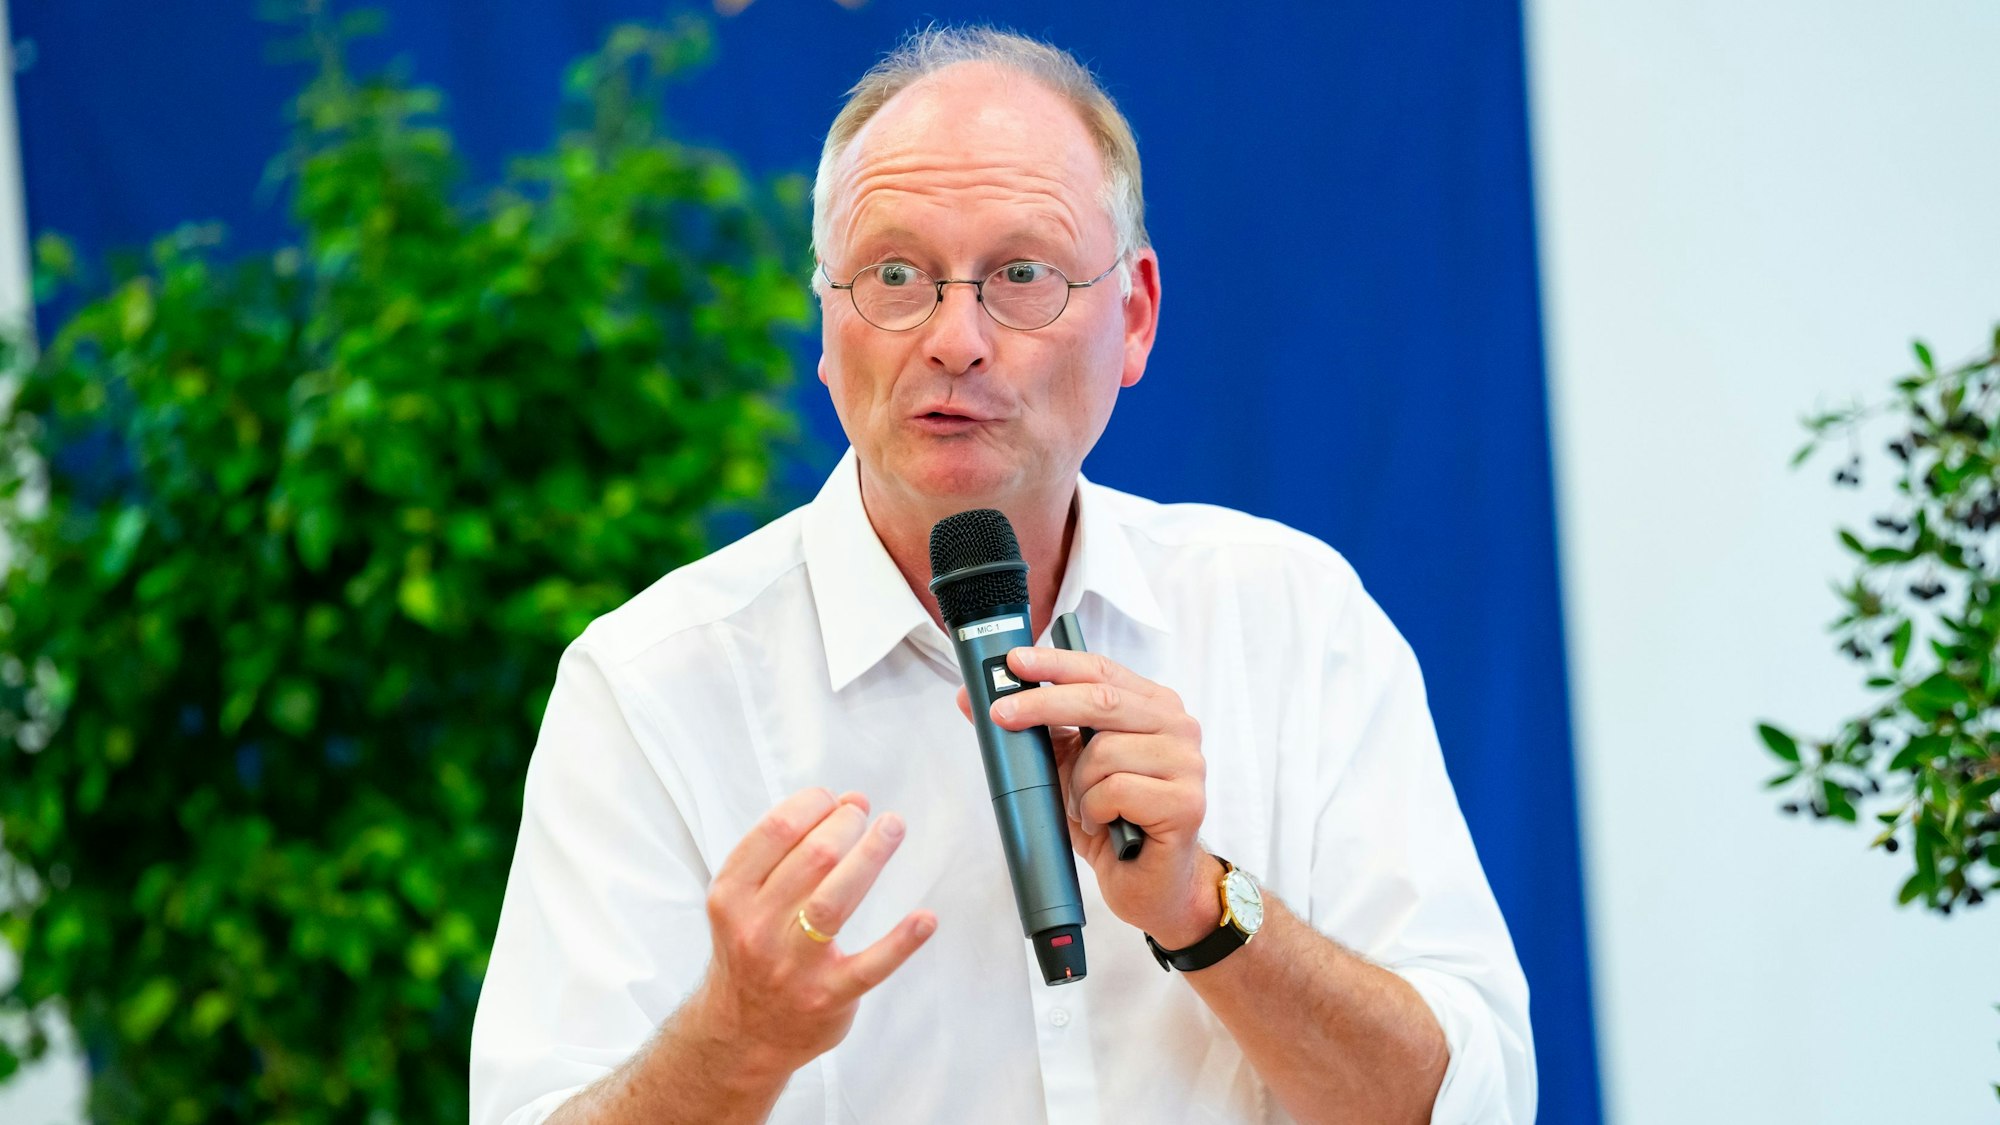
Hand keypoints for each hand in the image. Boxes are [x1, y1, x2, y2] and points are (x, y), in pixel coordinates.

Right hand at [692, 787, 936, 1078]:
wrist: (741, 1034)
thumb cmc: (752, 951)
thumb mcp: (745, 900)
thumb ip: (789, 851)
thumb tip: (849, 801)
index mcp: (731, 896)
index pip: (775, 831)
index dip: (814, 805)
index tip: (835, 801)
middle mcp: (756, 929)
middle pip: (812, 858)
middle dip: (847, 824)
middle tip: (865, 815)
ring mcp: (791, 966)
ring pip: (835, 901)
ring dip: (871, 856)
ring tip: (892, 828)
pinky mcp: (827, 997)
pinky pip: (870, 966)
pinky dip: (901, 941)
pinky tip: (926, 918)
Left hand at [955, 648, 1221, 947]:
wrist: (1149, 883)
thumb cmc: (1110, 819)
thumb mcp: (1064, 767)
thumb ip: (1031, 728)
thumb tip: (970, 696)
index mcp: (1153, 706)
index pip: (1101, 669)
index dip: (1055, 663)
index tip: (1013, 662)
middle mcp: (1177, 726)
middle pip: (1101, 700)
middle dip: (1042, 704)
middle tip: (1001, 715)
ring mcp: (1187, 763)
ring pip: (1104, 752)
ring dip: (1078, 786)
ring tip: (1087, 807)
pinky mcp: (1185, 803)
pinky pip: (1116, 791)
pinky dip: (1095, 811)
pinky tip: (1107, 825)